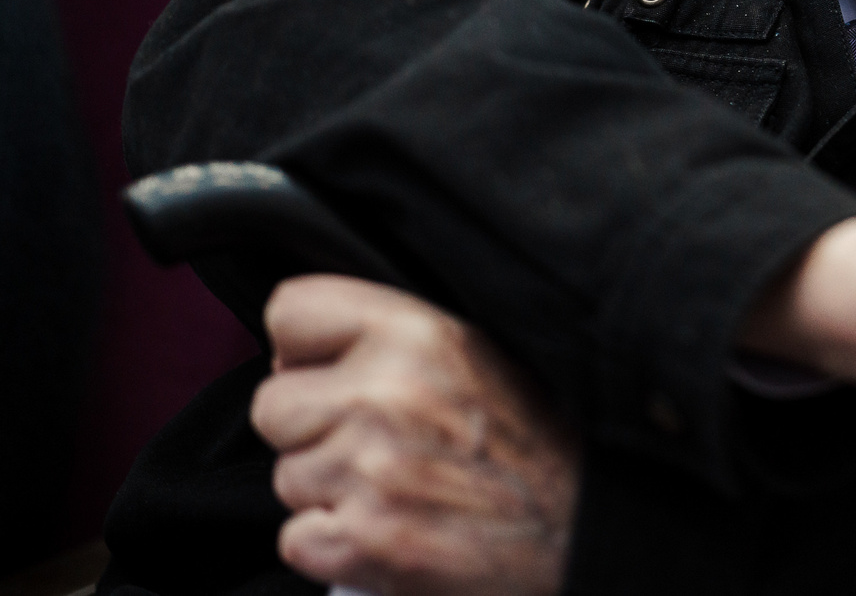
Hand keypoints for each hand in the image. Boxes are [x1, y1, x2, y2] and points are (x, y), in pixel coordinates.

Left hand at [251, 276, 578, 595]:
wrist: (583, 534)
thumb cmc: (538, 446)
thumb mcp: (480, 353)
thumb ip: (398, 337)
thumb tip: (307, 346)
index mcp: (420, 332)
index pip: (290, 310)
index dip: (304, 347)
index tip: (329, 370)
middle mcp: (386, 394)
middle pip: (273, 404)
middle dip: (312, 428)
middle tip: (373, 442)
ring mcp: (368, 472)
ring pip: (285, 476)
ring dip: (328, 490)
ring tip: (396, 488)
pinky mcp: (360, 543)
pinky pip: (294, 539)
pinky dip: (334, 544)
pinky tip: (389, 529)